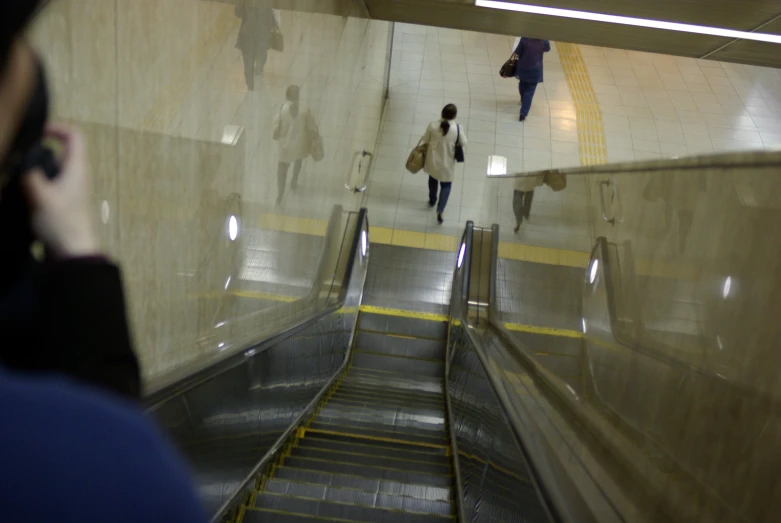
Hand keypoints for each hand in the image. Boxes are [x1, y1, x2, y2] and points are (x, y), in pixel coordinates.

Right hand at [22, 123, 97, 257]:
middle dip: (37, 149)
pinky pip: (46, 184)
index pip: (74, 137)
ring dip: (33, 168)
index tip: (37, 131)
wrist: (70, 252)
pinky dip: (33, 183)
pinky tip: (19, 191)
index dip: (57, 128)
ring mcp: (69, 190)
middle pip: (59, 152)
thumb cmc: (61, 225)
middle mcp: (75, 177)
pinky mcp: (60, 203)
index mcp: (77, 170)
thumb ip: (29, 174)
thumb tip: (19, 159)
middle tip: (19, 154)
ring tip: (15, 173)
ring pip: (50, 169)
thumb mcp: (40, 196)